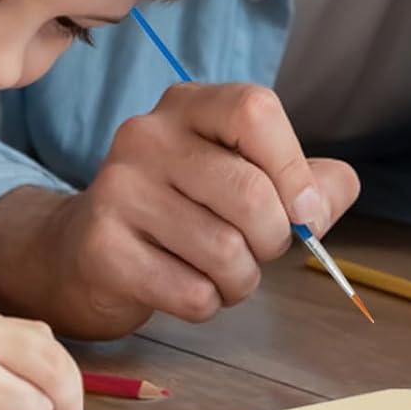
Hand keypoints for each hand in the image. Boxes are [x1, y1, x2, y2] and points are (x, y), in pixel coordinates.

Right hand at [36, 82, 358, 331]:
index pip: (254, 111)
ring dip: (240, 280)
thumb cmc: (183, 212)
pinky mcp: (103, 247)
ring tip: (220, 272)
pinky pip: (192, 293)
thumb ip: (307, 183)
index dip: (294, 169)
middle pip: (250, 193)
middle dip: (273, 240)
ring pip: (225, 251)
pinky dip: (206, 303)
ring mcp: (119, 189)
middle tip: (257, 250)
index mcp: (189, 106)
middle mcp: (148, 135)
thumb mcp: (246, 179)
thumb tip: (326, 200)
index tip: (306, 212)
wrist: (84, 252)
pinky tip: (183, 286)